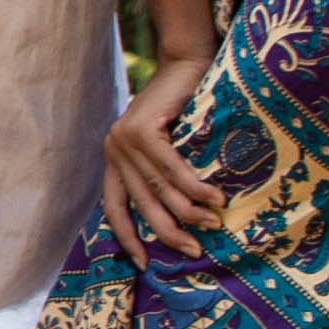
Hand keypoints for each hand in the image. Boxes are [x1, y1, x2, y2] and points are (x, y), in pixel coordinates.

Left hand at [103, 49, 230, 257]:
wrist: (184, 63)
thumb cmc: (182, 109)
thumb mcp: (166, 146)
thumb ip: (164, 176)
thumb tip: (186, 220)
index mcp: (115, 160)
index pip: (114, 209)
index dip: (128, 238)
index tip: (144, 265)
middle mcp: (114, 151)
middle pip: (141, 204)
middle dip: (169, 231)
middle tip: (194, 251)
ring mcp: (124, 139)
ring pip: (159, 188)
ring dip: (188, 211)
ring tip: (213, 225)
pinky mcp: (142, 128)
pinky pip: (171, 167)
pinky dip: (194, 186)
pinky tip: (214, 198)